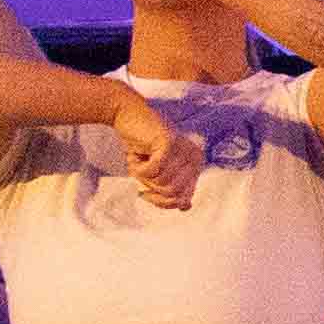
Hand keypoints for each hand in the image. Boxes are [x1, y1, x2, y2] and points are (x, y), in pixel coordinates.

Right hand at [102, 87, 203, 212]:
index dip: (162, 202)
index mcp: (196, 165)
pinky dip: (138, 168)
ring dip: (143, 176)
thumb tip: (187, 207)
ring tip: (141, 159)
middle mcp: (195, 157)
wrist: (127, 116)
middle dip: (151, 187)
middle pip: (172, 193)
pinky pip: (152, 171)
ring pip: (162, 183)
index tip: (147, 192)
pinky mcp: (169, 143)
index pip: (183, 199)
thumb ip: (173, 188)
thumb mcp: (159, 172)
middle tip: (143, 170)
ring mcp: (184, 149)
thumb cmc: (142, 146)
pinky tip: (137, 155)